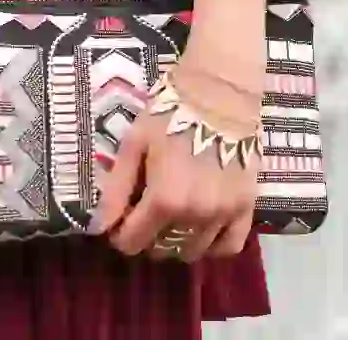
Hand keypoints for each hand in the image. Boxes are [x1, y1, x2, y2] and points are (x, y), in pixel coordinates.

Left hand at [91, 46, 263, 262]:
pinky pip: (229, 246)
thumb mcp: (134, 146)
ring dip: (177, 242)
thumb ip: (116, 190)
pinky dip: (213, 246)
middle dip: (148, 237)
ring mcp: (224, 214)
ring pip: (192, 252)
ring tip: (174, 220)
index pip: (132, 242)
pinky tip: (202, 231)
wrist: (220, 93)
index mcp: (164, 200)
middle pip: (162, 249)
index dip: (120, 234)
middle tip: (147, 214)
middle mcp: (195, 215)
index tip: (122, 219)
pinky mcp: (246, 207)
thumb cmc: (170, 115)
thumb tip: (101, 228)